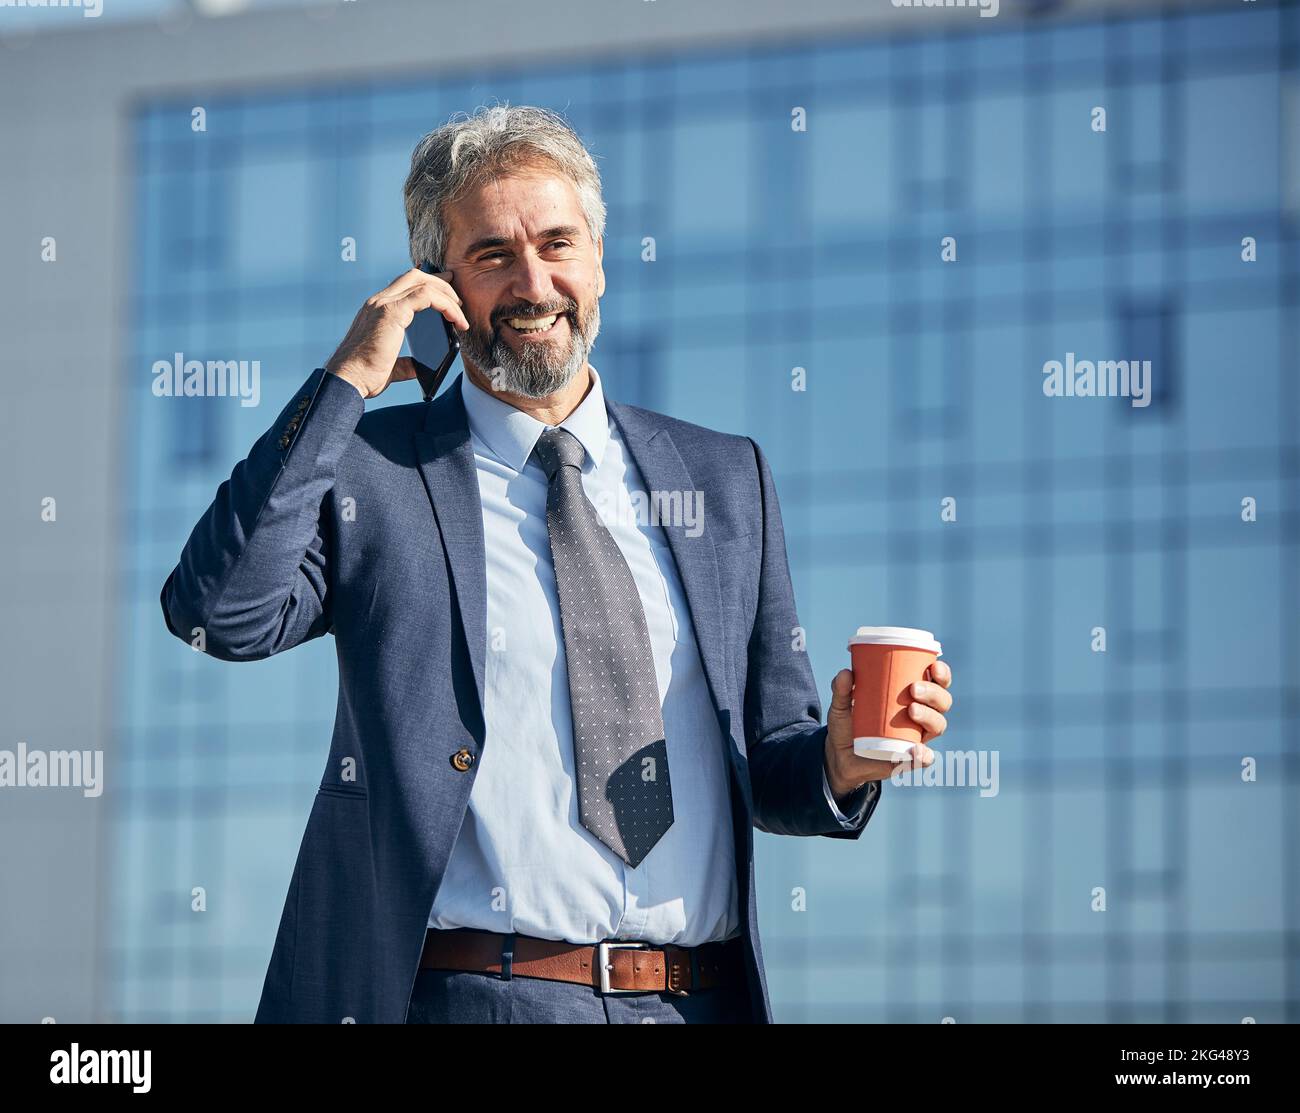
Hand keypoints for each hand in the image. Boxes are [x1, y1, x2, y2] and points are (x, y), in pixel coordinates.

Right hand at [325, 268, 470, 398]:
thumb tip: (419, 368)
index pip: (404, 285)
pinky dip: (445, 304)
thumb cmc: (364, 376)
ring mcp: (383, 304)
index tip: (448, 292)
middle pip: (414, 276)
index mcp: (376, 310)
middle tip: (458, 298)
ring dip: (446, 295)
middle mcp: (378, 301)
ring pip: (422, 283)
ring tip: (461, 314)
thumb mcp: (390, 367)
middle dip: (440, 283)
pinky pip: (426, 296)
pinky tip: (456, 320)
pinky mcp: (391, 312)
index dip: (428, 284)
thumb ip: (405, 364)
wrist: (349, 380)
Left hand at [823, 658, 952, 800]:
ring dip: (930, 716)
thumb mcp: (841, 705)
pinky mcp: (909, 758)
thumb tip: (845, 673)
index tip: (933, 667)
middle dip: (934, 693)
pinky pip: (925, 758)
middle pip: (942, 702)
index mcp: (912, 696)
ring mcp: (917, 737)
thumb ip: (841, 690)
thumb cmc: (848, 724)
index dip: (942, 674)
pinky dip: (924, 755)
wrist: (840, 756)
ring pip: (938, 725)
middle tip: (914, 689)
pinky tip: (915, 749)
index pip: (936, 682)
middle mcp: (921, 715)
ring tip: (912, 710)